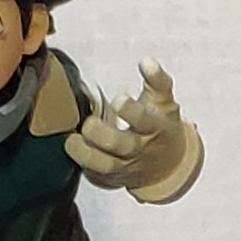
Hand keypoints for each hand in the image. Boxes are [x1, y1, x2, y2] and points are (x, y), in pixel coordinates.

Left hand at [66, 59, 190, 187]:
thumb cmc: (161, 126)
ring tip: (71, 142)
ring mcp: (127, 167)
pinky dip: (84, 167)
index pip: (144, 120)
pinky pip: (97, 177)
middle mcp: (140, 149)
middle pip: (122, 146)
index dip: (131, 110)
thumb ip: (157, 81)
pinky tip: (73, 152)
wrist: (169, 165)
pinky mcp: (114, 179)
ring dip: (86, 155)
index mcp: (154, 128)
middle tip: (88, 123)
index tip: (119, 99)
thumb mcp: (164, 102)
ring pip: (106, 166)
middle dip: (102, 135)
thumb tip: (147, 62)